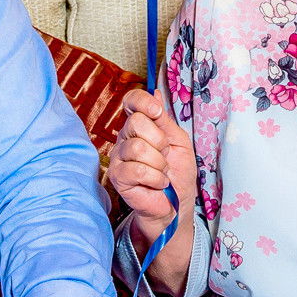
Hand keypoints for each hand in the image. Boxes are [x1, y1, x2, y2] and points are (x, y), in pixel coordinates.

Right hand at [106, 88, 195, 242]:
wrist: (177, 203)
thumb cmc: (178, 173)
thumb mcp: (178, 141)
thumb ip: (165, 120)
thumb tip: (155, 93)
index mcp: (140, 126)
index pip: (132, 102)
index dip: (143, 102)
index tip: (158, 112)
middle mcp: (125, 138)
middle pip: (136, 123)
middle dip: (160, 141)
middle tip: (165, 155)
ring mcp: (119, 158)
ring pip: (138, 147)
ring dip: (159, 163)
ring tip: (162, 172)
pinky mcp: (118, 177)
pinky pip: (138, 170)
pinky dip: (156, 178)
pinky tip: (158, 183)